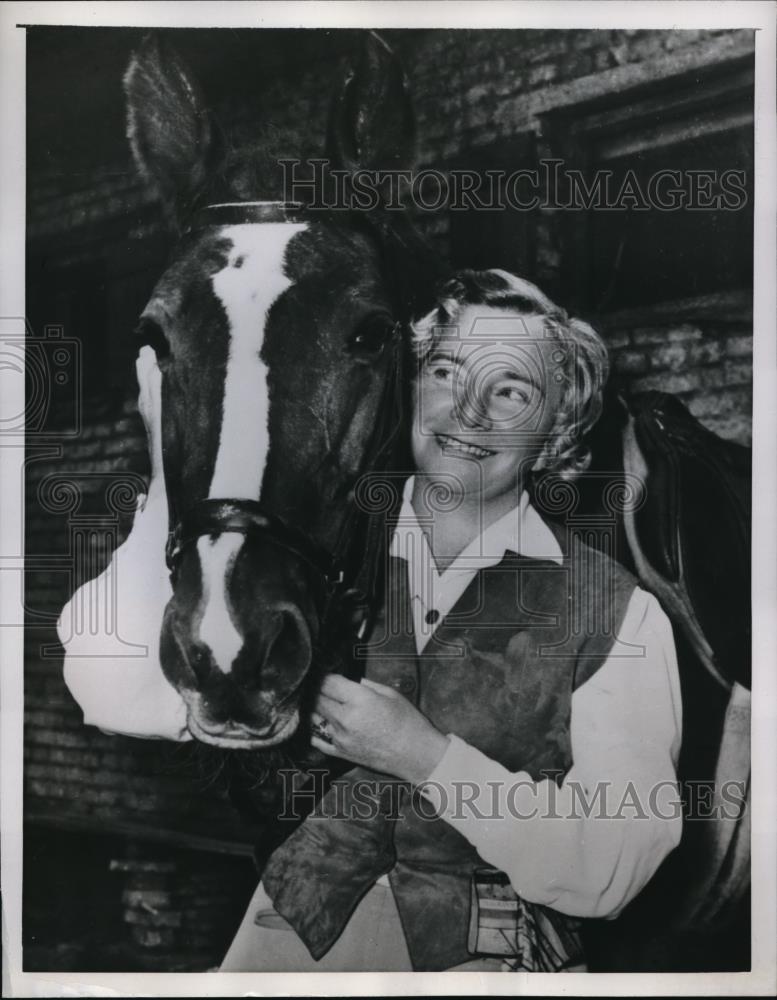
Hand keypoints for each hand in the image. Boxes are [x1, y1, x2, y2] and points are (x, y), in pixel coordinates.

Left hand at [311, 674, 449, 785]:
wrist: (416, 755)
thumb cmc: (408, 723)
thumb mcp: (390, 694)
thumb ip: (365, 684)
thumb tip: (350, 680)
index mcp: (359, 700)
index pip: (328, 682)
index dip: (325, 675)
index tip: (326, 673)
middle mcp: (345, 718)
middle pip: (317, 698)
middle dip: (319, 690)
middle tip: (323, 686)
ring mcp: (340, 737)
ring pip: (313, 716)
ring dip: (315, 707)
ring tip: (322, 701)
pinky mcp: (340, 752)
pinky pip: (316, 738)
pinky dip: (315, 728)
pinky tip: (319, 721)